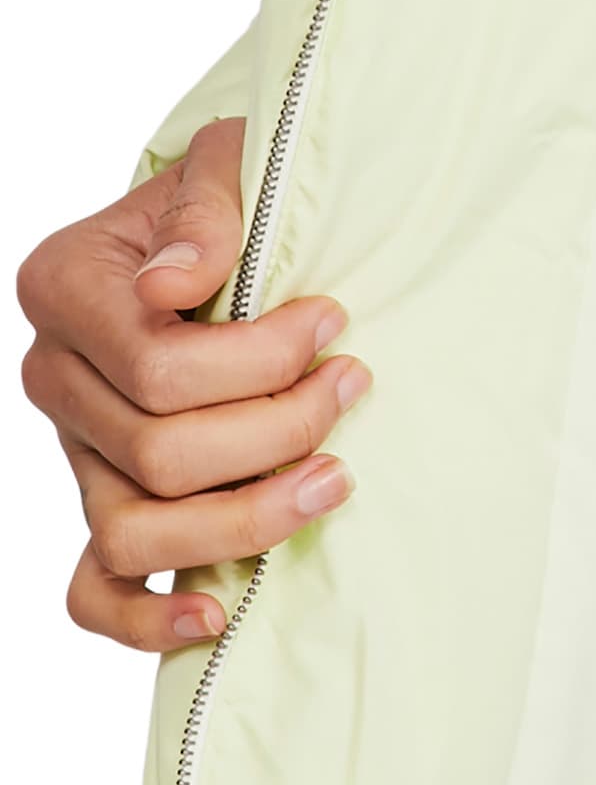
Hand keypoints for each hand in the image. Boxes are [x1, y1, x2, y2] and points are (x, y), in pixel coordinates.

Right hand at [16, 117, 364, 653]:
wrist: (203, 235)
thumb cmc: (221, 201)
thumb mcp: (222, 167)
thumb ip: (204, 215)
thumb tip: (173, 284)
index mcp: (64, 289)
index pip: (160, 367)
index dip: (261, 360)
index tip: (333, 324)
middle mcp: (55, 376)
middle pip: (160, 454)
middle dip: (278, 430)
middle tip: (352, 388)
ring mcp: (76, 450)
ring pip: (135, 531)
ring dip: (245, 521)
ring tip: (332, 481)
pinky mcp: (103, 502)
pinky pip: (95, 589)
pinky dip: (146, 617)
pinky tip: (216, 615)